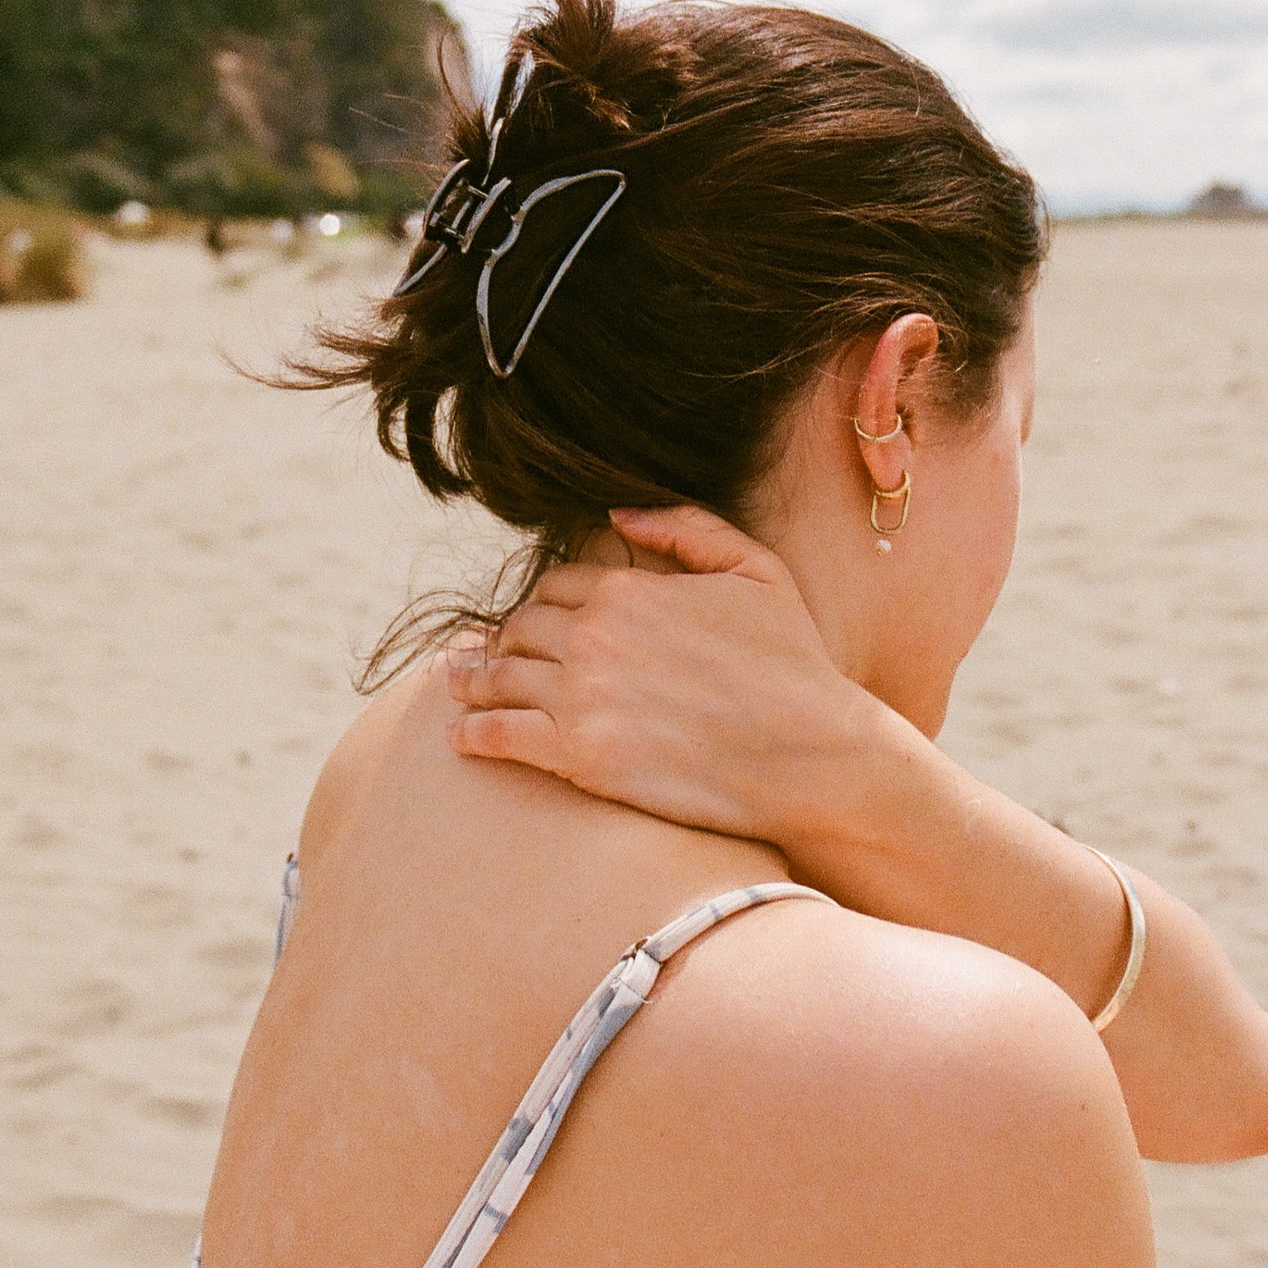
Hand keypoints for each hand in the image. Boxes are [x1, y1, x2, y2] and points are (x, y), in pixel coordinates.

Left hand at [444, 502, 892, 845]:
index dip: (543, 604)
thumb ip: (686, 528)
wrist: (813, 755)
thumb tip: (617, 511)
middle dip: (503, 641)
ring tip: (455, 686)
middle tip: (482, 655)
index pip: (558, 587)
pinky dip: (473, 733)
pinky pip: (503, 735)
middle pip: (523, 630)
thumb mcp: (755, 570)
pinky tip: (459, 737)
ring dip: (470, 681)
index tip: (532, 622)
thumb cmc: (794, 665)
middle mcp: (594, 637)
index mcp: (629, 589)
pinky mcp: (579, 756)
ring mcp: (582, 697)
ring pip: (501, 680)